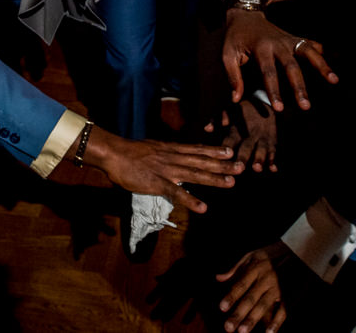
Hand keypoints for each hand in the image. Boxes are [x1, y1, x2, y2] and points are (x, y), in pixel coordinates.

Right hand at [85, 126, 244, 212]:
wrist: (113, 153)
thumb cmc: (128, 153)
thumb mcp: (151, 149)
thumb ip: (163, 154)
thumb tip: (170, 157)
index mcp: (170, 149)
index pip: (196, 149)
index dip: (214, 150)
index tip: (230, 151)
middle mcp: (173, 157)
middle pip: (202, 160)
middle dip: (222, 164)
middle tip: (242, 166)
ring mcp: (167, 170)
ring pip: (195, 174)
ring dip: (214, 179)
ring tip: (231, 183)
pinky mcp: (157, 183)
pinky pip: (176, 193)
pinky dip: (191, 200)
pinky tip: (203, 208)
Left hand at [216, 243, 290, 332]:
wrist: (300, 251)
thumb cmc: (272, 254)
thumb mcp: (253, 255)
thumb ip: (236, 268)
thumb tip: (218, 278)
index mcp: (256, 268)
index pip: (241, 284)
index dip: (231, 296)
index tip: (222, 308)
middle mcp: (266, 278)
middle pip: (250, 298)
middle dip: (239, 313)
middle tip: (228, 327)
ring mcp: (278, 287)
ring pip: (264, 305)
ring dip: (253, 319)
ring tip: (242, 331)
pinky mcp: (289, 295)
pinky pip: (283, 310)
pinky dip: (276, 322)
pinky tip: (268, 332)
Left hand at [222, 9, 336, 110]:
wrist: (245, 15)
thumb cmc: (235, 38)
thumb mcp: (227, 54)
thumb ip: (233, 76)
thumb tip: (235, 99)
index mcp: (261, 47)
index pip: (269, 72)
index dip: (274, 91)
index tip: (279, 109)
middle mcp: (278, 43)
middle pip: (292, 67)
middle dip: (299, 87)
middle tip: (306, 107)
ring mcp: (289, 40)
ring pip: (308, 53)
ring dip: (322, 66)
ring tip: (334, 81)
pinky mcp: (295, 38)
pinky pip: (311, 45)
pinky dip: (322, 54)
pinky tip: (332, 68)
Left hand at [222, 100, 277, 172]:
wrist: (264, 103)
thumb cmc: (241, 111)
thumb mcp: (228, 111)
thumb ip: (217, 120)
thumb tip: (207, 128)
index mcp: (236, 130)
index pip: (230, 140)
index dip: (227, 148)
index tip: (223, 157)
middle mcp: (250, 135)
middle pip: (246, 147)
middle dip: (243, 157)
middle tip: (240, 167)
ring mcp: (262, 138)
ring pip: (261, 150)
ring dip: (259, 159)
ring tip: (257, 168)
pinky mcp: (272, 141)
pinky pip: (274, 151)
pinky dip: (273, 160)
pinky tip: (273, 169)